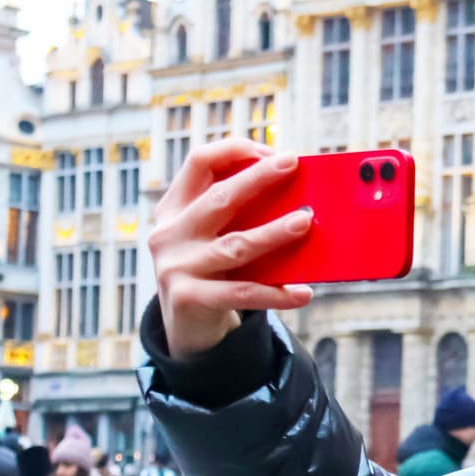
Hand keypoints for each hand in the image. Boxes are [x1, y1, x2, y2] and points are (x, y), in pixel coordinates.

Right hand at [147, 139, 315, 358]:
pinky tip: (304, 292)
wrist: (186, 326)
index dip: (234, 150)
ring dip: (273, 233)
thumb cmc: (214, 271)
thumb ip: (242, 217)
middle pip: (218, 198)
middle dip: (257, 177)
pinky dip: (277, 294)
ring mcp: (176, 266)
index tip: (271, 151)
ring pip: (235, 245)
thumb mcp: (216, 238)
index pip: (198, 162)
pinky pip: (243, 293)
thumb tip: (301, 201)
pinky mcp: (188, 298)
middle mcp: (170, 233)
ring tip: (305, 223)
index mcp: (175, 208)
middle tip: (291, 163)